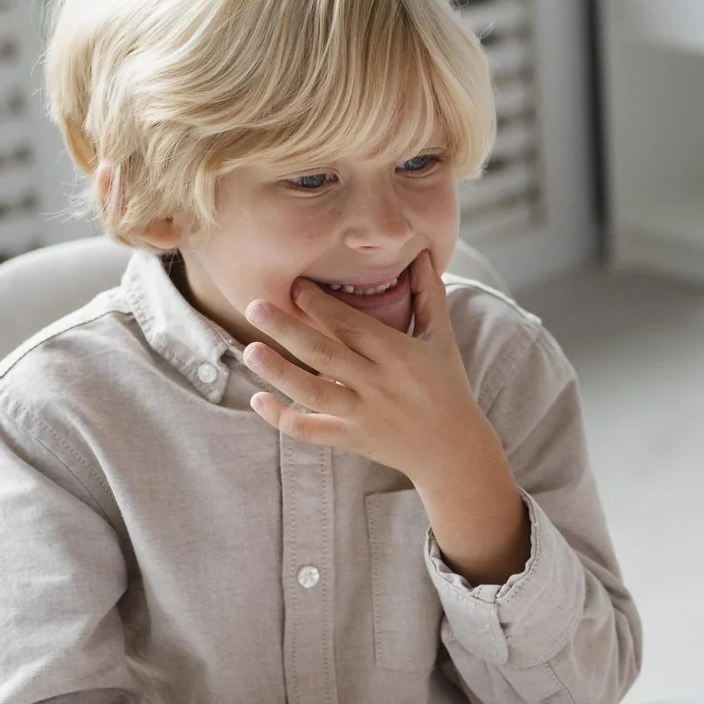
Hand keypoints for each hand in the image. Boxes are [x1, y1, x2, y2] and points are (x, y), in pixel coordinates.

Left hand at [242, 252, 528, 582]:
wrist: (454, 450)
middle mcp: (379, 384)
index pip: (351, 325)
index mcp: (399, 354)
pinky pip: (311, 430)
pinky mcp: (352, 439)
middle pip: (325, 353)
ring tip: (249, 350)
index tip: (295, 284)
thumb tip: (420, 252)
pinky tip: (258, 399)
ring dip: (278, 371)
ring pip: (313, 391)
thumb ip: (428, 294)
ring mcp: (363, 414)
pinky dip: (282, 418)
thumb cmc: (448, 386)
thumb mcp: (441, 339)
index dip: (320, 304)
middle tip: (254, 306)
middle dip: (287, 329)